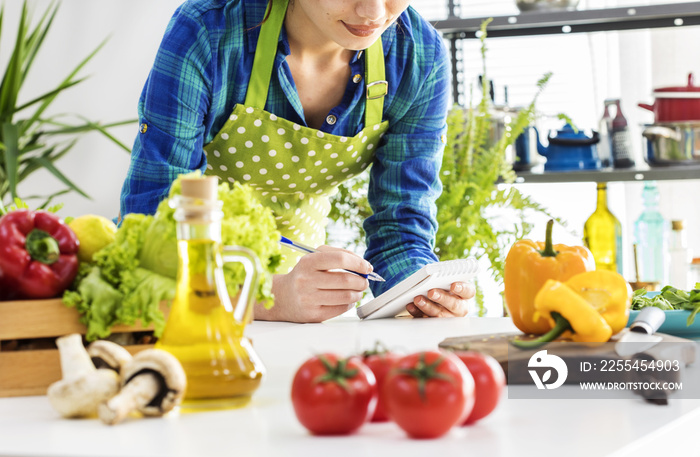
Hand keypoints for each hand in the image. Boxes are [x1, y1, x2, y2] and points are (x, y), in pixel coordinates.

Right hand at [254, 246, 370, 322]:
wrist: (281, 297)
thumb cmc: (304, 274)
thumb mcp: (314, 258)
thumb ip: (338, 255)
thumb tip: (364, 265)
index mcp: (308, 262)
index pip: (340, 259)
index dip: (358, 263)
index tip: (367, 267)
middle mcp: (306, 280)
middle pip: (345, 280)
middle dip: (361, 280)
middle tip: (364, 281)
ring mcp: (309, 299)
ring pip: (345, 296)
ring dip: (358, 293)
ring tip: (357, 291)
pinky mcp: (313, 314)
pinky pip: (340, 309)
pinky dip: (350, 304)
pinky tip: (348, 300)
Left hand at [406, 282, 473, 317]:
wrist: (437, 296)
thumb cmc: (444, 287)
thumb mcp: (447, 281)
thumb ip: (444, 279)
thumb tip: (434, 273)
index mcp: (465, 295)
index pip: (468, 292)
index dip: (462, 289)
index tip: (453, 285)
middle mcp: (459, 308)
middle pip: (454, 305)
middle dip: (442, 298)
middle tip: (431, 292)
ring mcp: (447, 317)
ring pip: (440, 315)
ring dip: (427, 307)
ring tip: (418, 299)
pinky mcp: (434, 322)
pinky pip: (425, 319)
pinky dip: (417, 312)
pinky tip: (411, 306)